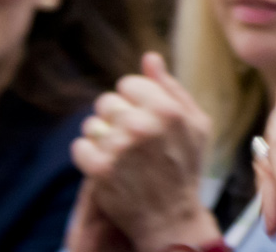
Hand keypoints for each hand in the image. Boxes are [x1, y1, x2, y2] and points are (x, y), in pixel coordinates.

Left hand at [69, 53, 219, 251]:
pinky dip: (89, 156)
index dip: (133, 101)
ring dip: (101, 138)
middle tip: (130, 141)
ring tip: (119, 156)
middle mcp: (143, 125)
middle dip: (115, 119)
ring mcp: (119, 148)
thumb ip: (171, 87)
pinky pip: (80, 146)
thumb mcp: (195, 124)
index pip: (127, 83)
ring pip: (91, 124)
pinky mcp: (100, 169)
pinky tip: (107, 167)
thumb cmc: (185, 167)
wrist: (172, 219)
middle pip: (107, 102)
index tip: (141, 119)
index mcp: (167, 108)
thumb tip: (149, 57)